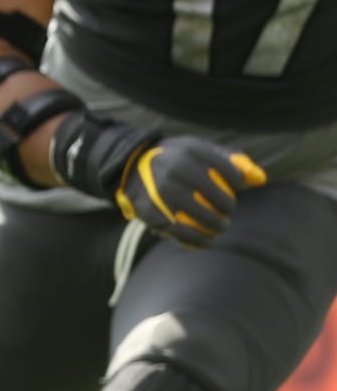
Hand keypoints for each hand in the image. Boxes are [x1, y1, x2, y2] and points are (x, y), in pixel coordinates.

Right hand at [115, 136, 266, 247]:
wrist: (130, 164)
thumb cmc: (174, 157)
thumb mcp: (197, 149)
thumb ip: (230, 160)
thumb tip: (260, 179)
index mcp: (191, 151)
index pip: (233, 175)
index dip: (237, 184)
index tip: (232, 188)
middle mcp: (177, 168)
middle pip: (222, 201)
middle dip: (228, 210)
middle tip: (224, 213)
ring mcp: (163, 191)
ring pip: (205, 220)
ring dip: (217, 228)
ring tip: (218, 228)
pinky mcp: (150, 210)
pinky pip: (182, 233)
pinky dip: (197, 241)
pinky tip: (205, 241)